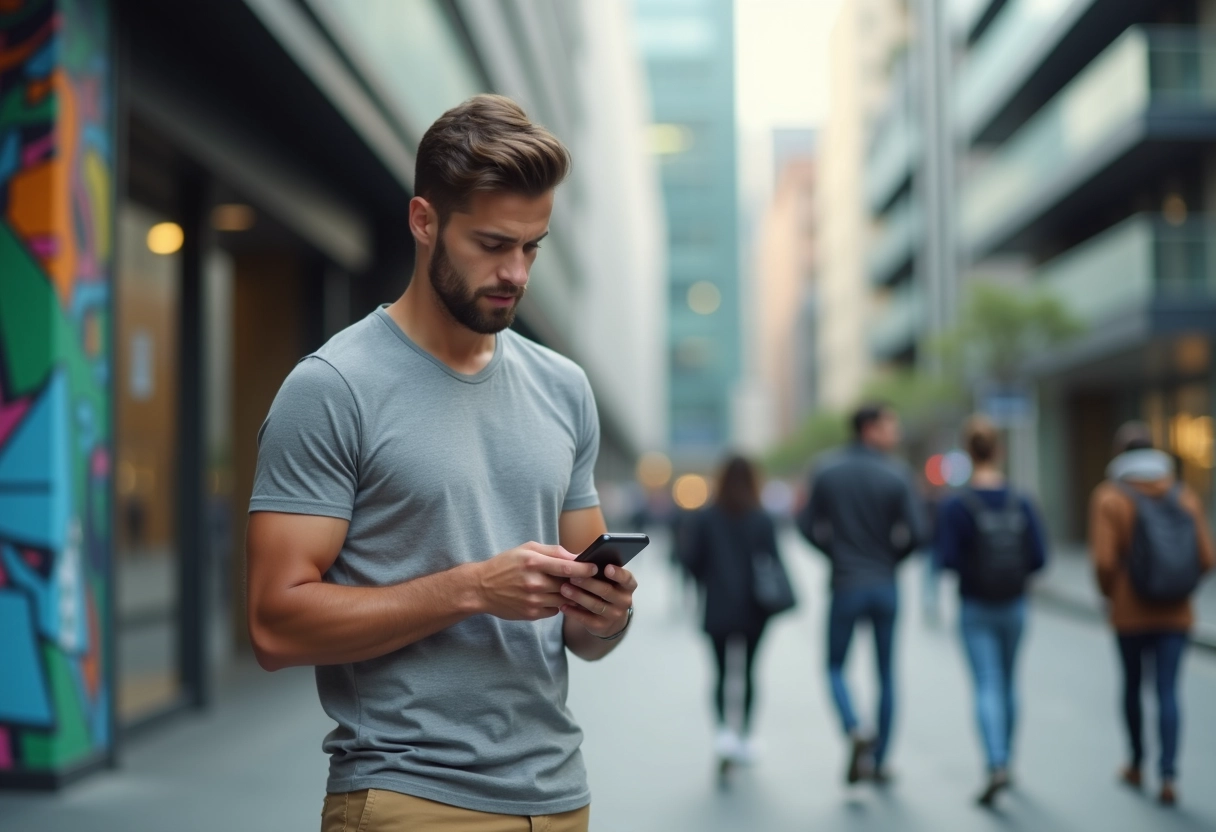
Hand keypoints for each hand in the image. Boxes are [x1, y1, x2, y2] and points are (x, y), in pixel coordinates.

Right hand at [473, 542, 598, 620]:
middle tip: (591, 580)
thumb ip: (553, 552)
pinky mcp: (531, 614)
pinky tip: (552, 597)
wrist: (481, 588)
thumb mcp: (527, 549)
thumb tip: (578, 556)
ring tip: (573, 588)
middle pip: (569, 585)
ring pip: (564, 599)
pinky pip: (554, 610)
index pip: (568, 566)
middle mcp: (534, 583)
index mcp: (534, 563)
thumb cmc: (506, 564)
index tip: (596, 568)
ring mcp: (533, 600)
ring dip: (571, 594)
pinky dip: (557, 604)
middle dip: (581, 583)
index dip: (585, 568)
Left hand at [559, 563, 637, 637]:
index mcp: (627, 586)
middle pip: (606, 591)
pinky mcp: (601, 626)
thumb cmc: (606, 590)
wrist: (610, 618)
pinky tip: (563, 605)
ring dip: (578, 596)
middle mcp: (624, 601)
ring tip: (564, 589)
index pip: (626, 579)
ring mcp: (614, 615)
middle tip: (572, 576)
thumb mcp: (609, 581)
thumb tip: (580, 560)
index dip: (618, 574)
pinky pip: (586, 619)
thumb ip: (599, 571)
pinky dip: (573, 612)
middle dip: (588, 583)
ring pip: (595, 605)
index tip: (606, 568)